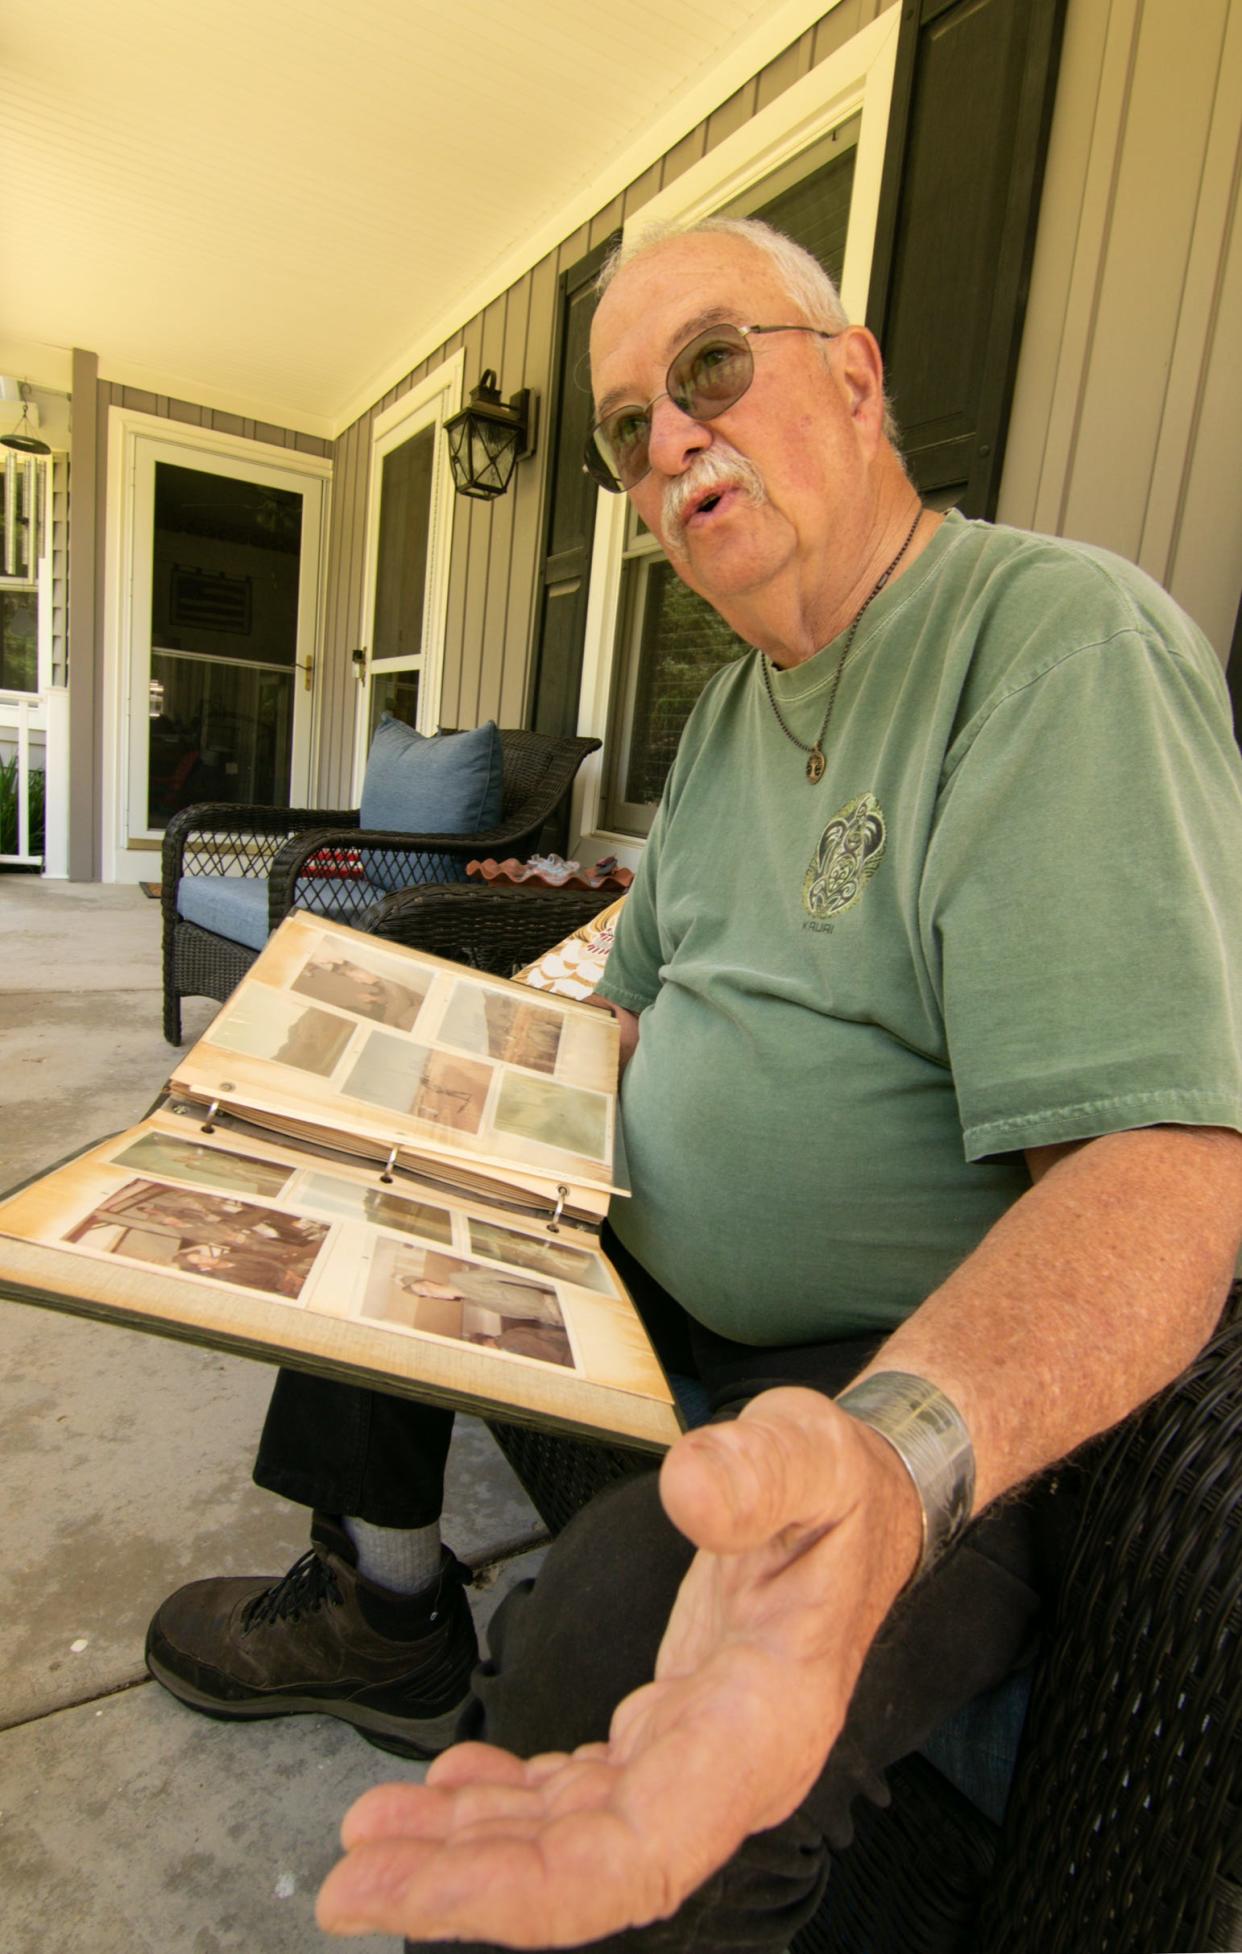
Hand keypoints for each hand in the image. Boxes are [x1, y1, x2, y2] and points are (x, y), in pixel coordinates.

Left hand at [316, 1386, 921, 1946]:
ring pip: (574, 1842)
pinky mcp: (669, 1738)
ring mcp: (696, 1761)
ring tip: (373, 1832)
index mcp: (763, 1727)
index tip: (424, 1887)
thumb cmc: (845, 1489)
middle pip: (591, 1868)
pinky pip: (579, 1799)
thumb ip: (759, 1471)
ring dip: (471, 1846)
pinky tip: (449, 1787)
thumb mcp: (813, 1453)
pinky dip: (506, 1803)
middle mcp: (729, 1770)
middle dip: (468, 1884)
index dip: (529, 1890)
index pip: (642, 1853)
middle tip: (350, 1876)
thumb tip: (692, 1489)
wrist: (874, 1507)